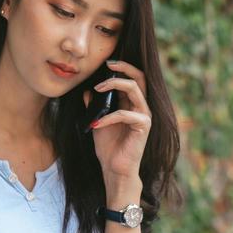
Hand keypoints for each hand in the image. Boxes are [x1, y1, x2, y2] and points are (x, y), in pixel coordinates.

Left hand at [84, 59, 150, 181]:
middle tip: (108, 65)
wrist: (115, 169)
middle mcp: (141, 107)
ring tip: (97, 89)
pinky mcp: (143, 126)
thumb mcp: (97, 121)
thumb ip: (94, 106)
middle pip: (139, 77)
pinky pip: (125, 114)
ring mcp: (144, 116)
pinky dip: (108, 117)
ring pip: (134, 89)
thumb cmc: (109, 147)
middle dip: (123, 67)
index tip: (107, 63)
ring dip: (114, 85)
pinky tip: (96, 123)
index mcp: (132, 104)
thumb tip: (87, 90)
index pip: (134, 78)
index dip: (123, 67)